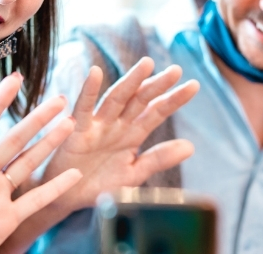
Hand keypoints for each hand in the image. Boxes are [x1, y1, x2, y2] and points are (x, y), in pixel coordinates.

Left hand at [0, 73, 82, 253]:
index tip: (15, 79)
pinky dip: (56, 187)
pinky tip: (74, 174)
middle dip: (38, 118)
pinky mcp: (5, 218)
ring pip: (29, 163)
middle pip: (15, 139)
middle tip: (59, 98)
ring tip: (70, 124)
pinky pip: (36, 201)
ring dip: (49, 144)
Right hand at [42, 57, 199, 212]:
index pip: (157, 112)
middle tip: (176, 70)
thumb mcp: (134, 173)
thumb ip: (158, 159)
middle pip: (140, 100)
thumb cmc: (100, 184)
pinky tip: (95, 73)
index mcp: (133, 134)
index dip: (174, 99)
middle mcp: (118, 124)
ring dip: (131, 81)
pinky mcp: (78, 131)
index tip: (193, 85)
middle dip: (157, 85)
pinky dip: (88, 91)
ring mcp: (98, 125)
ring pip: (116, 98)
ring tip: (146, 64)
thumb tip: (191, 147)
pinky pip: (83, 108)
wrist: (68, 197)